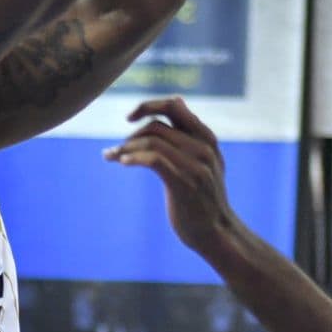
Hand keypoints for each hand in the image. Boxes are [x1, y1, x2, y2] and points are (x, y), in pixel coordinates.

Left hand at [104, 97, 241, 254]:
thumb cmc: (204, 197)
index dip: (148, 106)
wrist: (217, 232)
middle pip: (156, 126)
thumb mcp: (204, 158)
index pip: (174, 106)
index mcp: (207, 138)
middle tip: (118, 150)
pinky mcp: (184, 183)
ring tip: (114, 157)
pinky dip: (133, 158)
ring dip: (126, 148)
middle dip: (131, 135)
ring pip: (152, 142)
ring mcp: (195, 166)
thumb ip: (190, 131)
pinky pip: (153, 160)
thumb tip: (177, 99)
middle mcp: (203, 148)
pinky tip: (123, 163)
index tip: (129, 118)